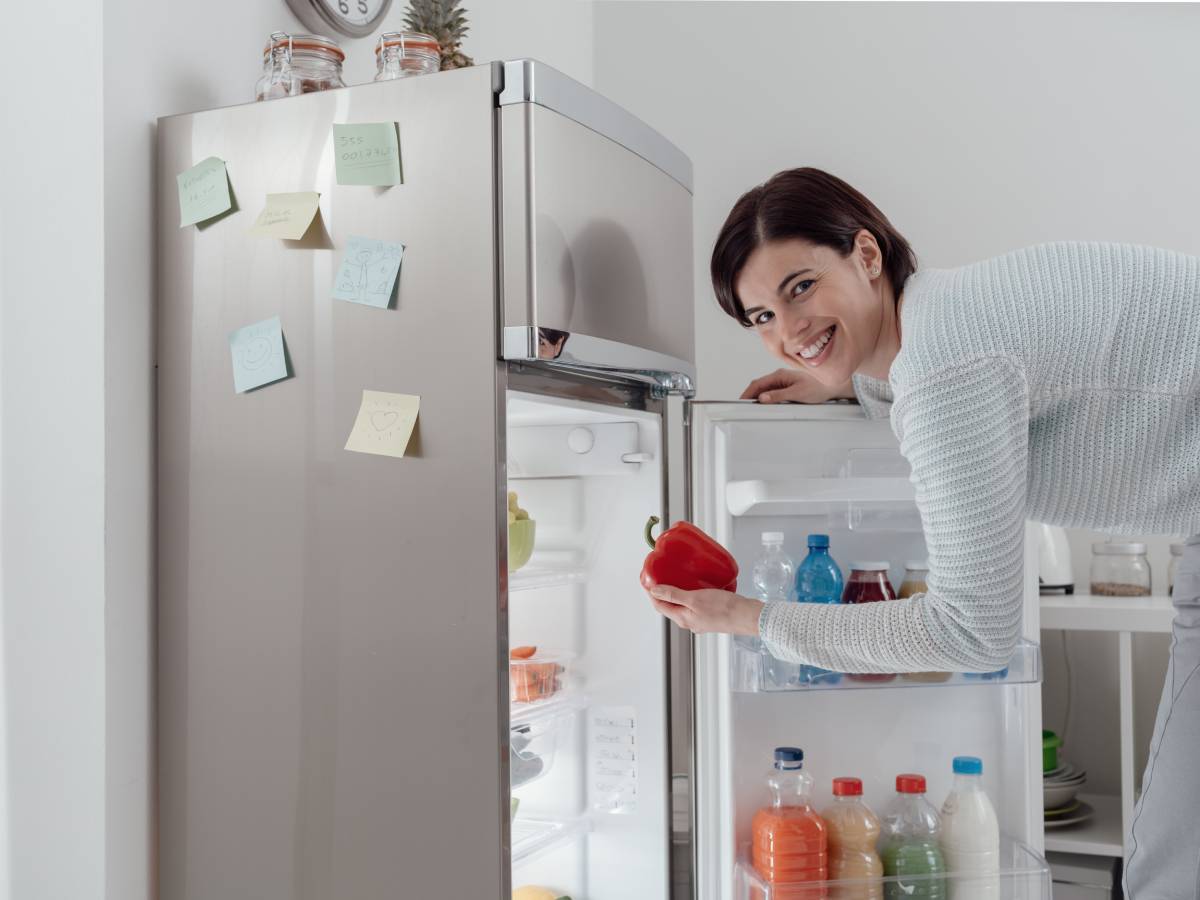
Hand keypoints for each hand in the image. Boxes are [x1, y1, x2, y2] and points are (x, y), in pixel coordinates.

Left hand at [648, 585, 763, 635]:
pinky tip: (698, 585)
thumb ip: (673, 595)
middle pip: (670, 606)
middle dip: (663, 592)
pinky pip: (695, 605)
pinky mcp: (710, 616)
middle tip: (661, 576)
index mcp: (682, 619)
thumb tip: (654, 591)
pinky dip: (691, 595)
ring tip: (677, 578)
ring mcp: (700, 620)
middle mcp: (690, 622)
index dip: (652, 593)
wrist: (747, 616)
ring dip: (677, 593)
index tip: (648, 580)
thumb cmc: (723, 609)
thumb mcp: (694, 599)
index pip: (659, 605)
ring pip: (683, 605)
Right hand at [740, 367, 855, 403]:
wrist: (832, 387)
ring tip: (754, 410)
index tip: (741, 402)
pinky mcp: (786, 388)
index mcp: (780, 375)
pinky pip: (772, 394)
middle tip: (744, 409)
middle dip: (750, 397)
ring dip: (758, 399)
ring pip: (764, 391)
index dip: (747, 393)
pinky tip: (766, 407)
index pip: (757, 384)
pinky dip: (766, 400)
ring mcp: (782, 382)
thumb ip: (779, 396)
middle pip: (758, 387)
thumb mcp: (797, 393)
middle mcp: (779, 377)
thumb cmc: (818, 388)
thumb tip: (762, 398)